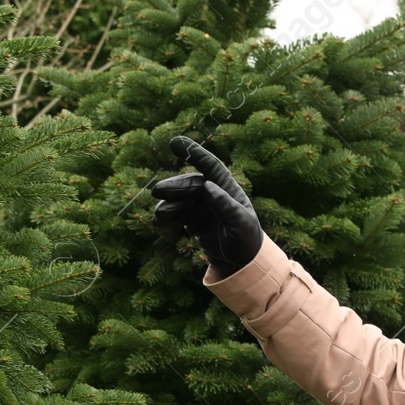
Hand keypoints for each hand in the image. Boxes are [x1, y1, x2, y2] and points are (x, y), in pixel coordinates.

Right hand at [151, 135, 262, 276]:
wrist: (241, 262)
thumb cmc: (246, 239)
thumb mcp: (241, 223)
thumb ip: (226, 205)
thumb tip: (208, 186)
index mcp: (227, 188)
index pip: (210, 166)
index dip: (194, 153)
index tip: (175, 142)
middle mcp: (212, 193)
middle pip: (190, 184)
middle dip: (174, 187)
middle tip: (158, 190)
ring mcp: (200, 205)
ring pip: (180, 199)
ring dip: (168, 204)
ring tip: (159, 214)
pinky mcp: (191, 219)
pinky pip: (176, 213)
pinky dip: (167, 216)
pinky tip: (158, 221)